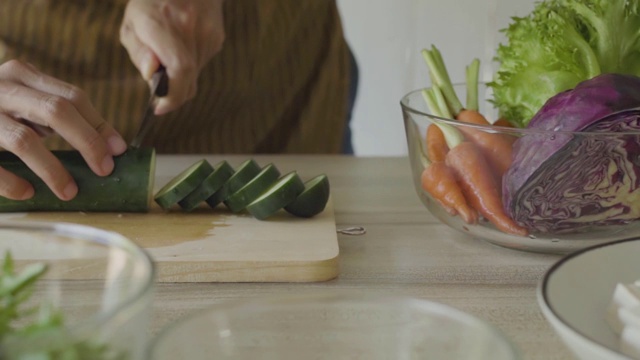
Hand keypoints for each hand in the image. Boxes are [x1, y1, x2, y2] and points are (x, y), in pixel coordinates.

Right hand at [0, 60, 126, 200]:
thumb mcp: (24, 101)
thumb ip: (56, 114)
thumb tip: (108, 145)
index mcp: (22, 76)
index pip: (72, 97)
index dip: (100, 124)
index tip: (119, 150)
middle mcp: (1, 88)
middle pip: (56, 111)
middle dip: (87, 142)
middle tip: (104, 169)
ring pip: (24, 140)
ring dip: (53, 169)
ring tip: (70, 191)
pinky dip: (11, 181)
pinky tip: (27, 193)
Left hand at [120, 0, 225, 114]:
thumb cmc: (151, 4)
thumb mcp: (132, 25)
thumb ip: (140, 53)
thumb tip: (152, 76)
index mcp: (160, 22)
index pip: (179, 69)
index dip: (173, 96)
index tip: (160, 107)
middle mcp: (188, 27)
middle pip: (188, 78)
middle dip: (174, 92)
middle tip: (160, 91)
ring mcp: (207, 32)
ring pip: (195, 73)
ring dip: (181, 75)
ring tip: (169, 55)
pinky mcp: (217, 37)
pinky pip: (202, 63)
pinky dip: (190, 64)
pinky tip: (182, 46)